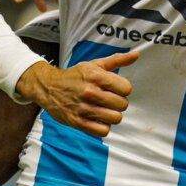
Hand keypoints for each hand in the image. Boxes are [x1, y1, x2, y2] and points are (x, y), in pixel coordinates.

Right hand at [15, 50, 138, 136]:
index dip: (123, 89)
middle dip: (119, 102)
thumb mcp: (94, 64)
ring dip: (112, 115)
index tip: (116, 89)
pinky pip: (103, 131)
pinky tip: (98, 119)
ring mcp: (83, 108)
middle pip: (122, 105)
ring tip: (104, 109)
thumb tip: (136, 55)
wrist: (48, 87)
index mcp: (95, 76)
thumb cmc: (75, 75)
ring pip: (115, 118)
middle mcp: (90, 92)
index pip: (126, 88)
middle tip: (109, 100)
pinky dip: (103, 126)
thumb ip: (117, 60)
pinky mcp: (77, 122)